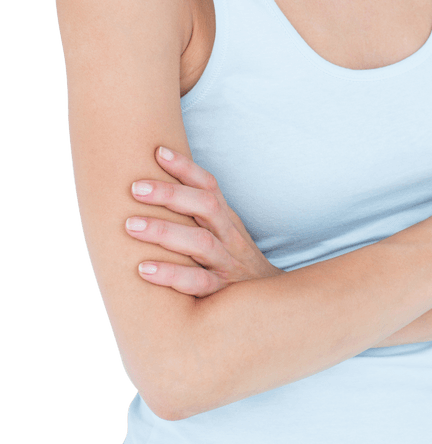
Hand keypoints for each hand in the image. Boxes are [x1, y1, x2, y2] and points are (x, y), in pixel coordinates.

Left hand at [125, 147, 283, 295]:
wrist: (271, 308)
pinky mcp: (221, 295)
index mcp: (227, 221)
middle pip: (206, 206)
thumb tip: (153, 194)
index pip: (209, 186)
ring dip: (164, 231)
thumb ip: (197, 219)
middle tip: (135, 187)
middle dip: (170, 194)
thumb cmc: (233, 266)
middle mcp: (229, 238)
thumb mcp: (224, 237)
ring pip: (200, 243)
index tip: (158, 151)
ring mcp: (227, 265)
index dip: (186, 167)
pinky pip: (198, 284)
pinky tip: (144, 269)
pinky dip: (172, 275)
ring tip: (131, 224)